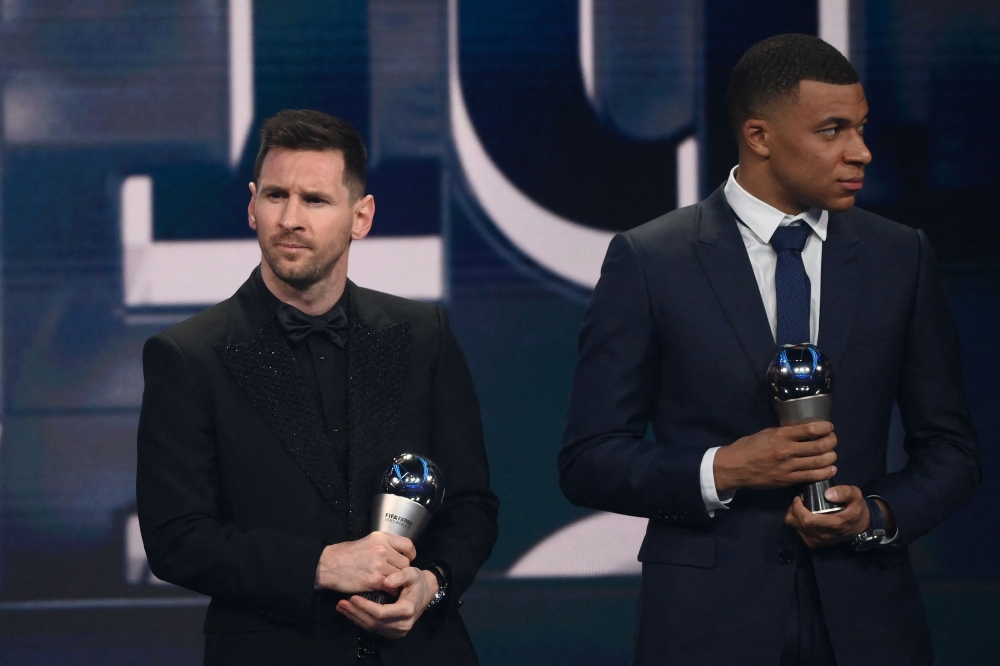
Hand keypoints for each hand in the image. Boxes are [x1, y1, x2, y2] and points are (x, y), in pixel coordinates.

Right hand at [314, 532, 415, 593]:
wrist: (328, 565)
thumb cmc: (345, 554)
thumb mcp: (367, 541)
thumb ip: (384, 545)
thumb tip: (398, 554)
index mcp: (381, 538)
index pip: (408, 545)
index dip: (410, 555)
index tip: (407, 559)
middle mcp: (382, 549)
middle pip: (405, 563)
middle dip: (400, 570)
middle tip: (392, 574)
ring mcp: (379, 565)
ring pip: (399, 576)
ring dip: (395, 581)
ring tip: (386, 582)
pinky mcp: (375, 580)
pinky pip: (391, 587)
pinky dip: (389, 589)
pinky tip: (382, 588)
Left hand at [336, 567, 438, 638]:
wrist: (426, 592)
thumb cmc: (417, 581)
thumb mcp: (412, 573)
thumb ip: (400, 575)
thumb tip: (386, 581)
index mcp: (407, 610)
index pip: (381, 613)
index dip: (365, 606)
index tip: (352, 597)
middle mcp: (403, 625)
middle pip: (374, 623)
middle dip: (356, 613)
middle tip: (341, 603)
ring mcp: (398, 631)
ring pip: (372, 628)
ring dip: (355, 618)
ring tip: (341, 607)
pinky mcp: (393, 633)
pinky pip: (374, 629)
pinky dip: (360, 621)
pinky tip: (350, 613)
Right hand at [714, 422, 836, 493]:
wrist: (735, 468)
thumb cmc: (749, 447)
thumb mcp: (766, 433)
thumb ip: (785, 433)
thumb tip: (804, 431)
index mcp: (780, 436)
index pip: (810, 430)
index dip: (825, 428)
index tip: (829, 427)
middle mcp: (787, 451)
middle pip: (819, 446)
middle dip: (831, 442)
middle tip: (833, 440)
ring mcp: (788, 467)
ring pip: (819, 462)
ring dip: (831, 457)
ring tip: (832, 454)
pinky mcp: (788, 480)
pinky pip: (812, 476)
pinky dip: (825, 472)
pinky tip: (830, 469)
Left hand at [784, 485, 869, 547]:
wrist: (861, 527)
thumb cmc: (856, 509)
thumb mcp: (856, 495)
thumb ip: (844, 492)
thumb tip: (827, 494)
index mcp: (833, 524)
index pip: (806, 520)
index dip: (797, 508)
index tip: (799, 498)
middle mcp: (823, 535)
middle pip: (797, 523)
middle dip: (793, 510)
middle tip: (798, 501)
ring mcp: (818, 541)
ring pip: (796, 528)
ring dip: (794, 516)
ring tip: (801, 508)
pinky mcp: (815, 544)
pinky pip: (799, 532)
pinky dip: (798, 523)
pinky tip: (805, 516)